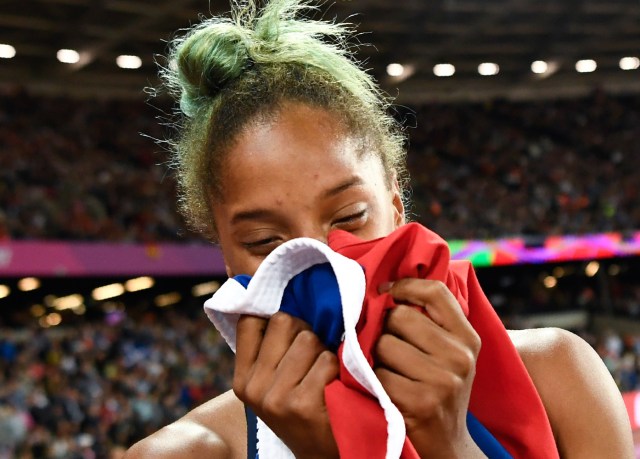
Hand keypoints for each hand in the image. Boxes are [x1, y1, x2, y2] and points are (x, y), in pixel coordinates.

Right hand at [233, 312, 339, 457]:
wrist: (321, 456)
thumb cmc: (303, 409)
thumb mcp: (274, 384)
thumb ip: (272, 349)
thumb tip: (286, 296)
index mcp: (242, 380)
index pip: (250, 321)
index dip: (275, 320)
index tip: (290, 335)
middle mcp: (254, 388)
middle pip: (284, 322)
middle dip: (305, 332)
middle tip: (312, 356)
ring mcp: (276, 398)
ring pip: (308, 339)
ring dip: (324, 352)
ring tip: (323, 374)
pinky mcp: (302, 404)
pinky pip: (326, 360)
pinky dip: (336, 369)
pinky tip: (332, 388)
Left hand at [375, 279, 484, 457]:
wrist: (448, 445)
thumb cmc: (439, 389)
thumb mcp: (449, 354)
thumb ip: (431, 322)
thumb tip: (387, 286)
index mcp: (468, 338)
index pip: (436, 292)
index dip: (405, 286)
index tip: (386, 292)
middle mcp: (460, 356)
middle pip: (400, 317)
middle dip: (383, 328)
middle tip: (384, 345)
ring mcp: (443, 380)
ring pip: (384, 344)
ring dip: (375, 357)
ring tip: (387, 370)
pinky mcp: (421, 402)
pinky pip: (378, 375)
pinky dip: (373, 381)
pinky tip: (385, 390)